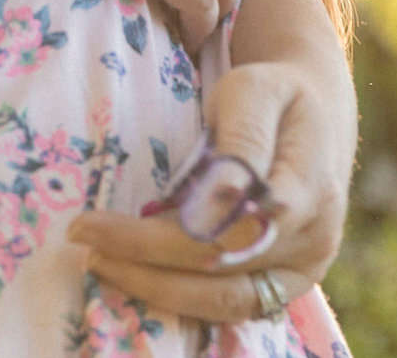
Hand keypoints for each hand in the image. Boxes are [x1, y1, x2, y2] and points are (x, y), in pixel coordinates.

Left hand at [67, 59, 351, 320]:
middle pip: (218, 268)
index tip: (91, 223)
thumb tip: (215, 203)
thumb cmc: (272, 93)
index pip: (223, 229)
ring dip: (155, 288)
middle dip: (141, 261)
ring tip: (99, 263)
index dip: (154, 237)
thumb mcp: (252, 92)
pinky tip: (137, 277)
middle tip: (80, 242)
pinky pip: (232, 305)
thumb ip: (239, 143)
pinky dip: (182, 298)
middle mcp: (312, 240)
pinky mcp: (287, 282)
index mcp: (306, 187)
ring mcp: (302, 268)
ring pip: (224, 300)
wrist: (315, 112)